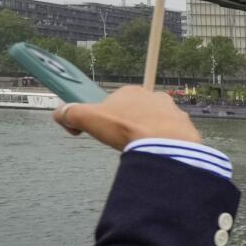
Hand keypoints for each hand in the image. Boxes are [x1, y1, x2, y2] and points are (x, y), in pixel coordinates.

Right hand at [53, 85, 200, 149]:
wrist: (166, 145)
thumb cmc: (127, 129)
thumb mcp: (90, 119)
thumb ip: (71, 114)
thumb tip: (59, 113)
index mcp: (131, 92)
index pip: (113, 102)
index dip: (105, 118)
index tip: (103, 132)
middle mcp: (154, 97)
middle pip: (135, 112)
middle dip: (128, 126)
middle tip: (123, 143)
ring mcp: (172, 111)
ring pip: (155, 123)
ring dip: (148, 134)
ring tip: (142, 150)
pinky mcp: (185, 128)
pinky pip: (172, 135)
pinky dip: (165, 143)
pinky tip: (158, 153)